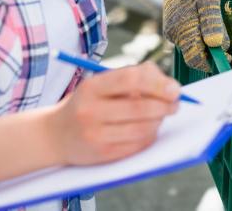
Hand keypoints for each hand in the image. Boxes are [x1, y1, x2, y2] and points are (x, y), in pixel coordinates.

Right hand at [47, 62, 179, 165]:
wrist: (55, 135)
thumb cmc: (90, 103)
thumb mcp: (103, 83)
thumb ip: (136, 76)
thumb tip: (169, 85)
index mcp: (92, 87)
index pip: (131, 79)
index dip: (158, 83)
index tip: (175, 89)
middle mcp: (90, 110)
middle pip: (139, 107)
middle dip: (165, 105)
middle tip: (176, 104)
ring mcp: (94, 134)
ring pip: (142, 128)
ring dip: (159, 121)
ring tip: (161, 116)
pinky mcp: (101, 154)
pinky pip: (137, 145)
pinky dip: (150, 136)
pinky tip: (149, 129)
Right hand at [159, 0, 229, 71]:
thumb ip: (212, 22)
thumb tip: (215, 44)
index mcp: (182, 29)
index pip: (196, 59)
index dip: (212, 62)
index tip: (228, 56)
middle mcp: (174, 34)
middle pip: (195, 54)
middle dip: (212, 53)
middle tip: (228, 42)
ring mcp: (173, 30)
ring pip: (193, 46)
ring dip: (208, 43)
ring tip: (218, 27)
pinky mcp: (175, 26)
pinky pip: (190, 38)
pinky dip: (202, 36)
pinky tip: (209, 23)